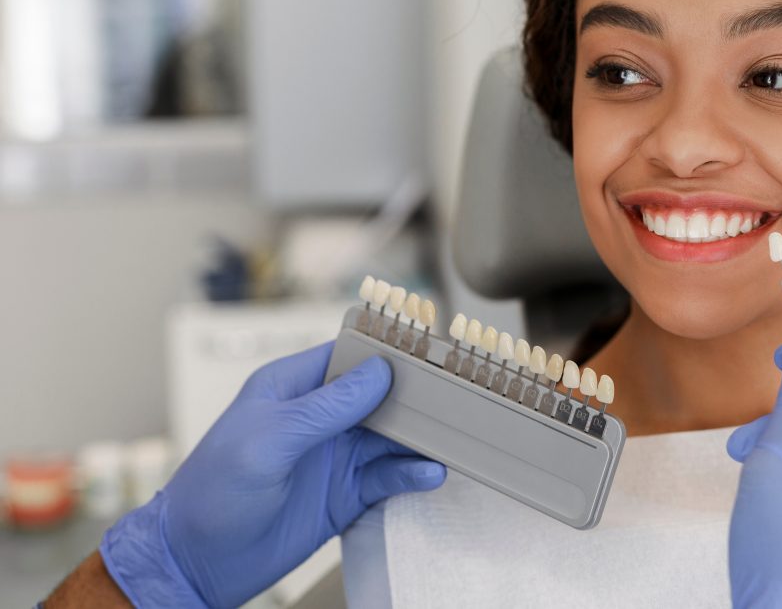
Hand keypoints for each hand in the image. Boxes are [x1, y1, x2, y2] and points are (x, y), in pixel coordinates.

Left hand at [100, 344, 445, 607]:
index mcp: (292, 387)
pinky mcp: (344, 494)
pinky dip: (410, 475)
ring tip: (451, 439)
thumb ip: (325, 408)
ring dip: (419, 438)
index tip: (427, 351)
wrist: (196, 563)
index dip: (387, 351)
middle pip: (379, 395)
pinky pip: (386, 477)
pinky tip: (428, 474)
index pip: (348, 354)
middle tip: (453, 398)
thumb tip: (378, 373)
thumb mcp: (268, 440)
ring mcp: (333, 455)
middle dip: (414, 396)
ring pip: (390, 436)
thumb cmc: (213, 491)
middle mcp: (318, 417)